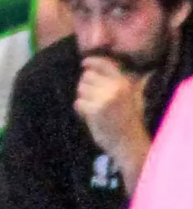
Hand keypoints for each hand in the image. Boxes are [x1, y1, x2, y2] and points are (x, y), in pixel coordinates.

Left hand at [75, 55, 151, 179]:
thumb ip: (116, 81)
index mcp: (124, 83)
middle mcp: (115, 88)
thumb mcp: (130, 97)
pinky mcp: (95, 111)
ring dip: (84, 98)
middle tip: (94, 99)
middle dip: (86, 86)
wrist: (131, 146)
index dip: (91, 62)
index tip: (84, 63)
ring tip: (94, 108)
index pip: (103, 63)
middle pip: (87, 76)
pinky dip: (81, 110)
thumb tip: (96, 65)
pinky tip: (90, 116)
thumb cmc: (129, 122)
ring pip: (81, 89)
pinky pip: (78, 103)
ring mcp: (105, 99)